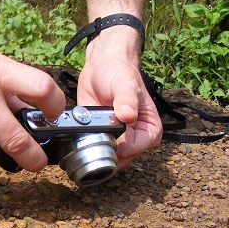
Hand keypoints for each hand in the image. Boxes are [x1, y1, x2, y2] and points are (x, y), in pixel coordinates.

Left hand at [77, 32, 161, 169]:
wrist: (100, 68)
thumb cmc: (119, 73)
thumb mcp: (125, 83)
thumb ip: (127, 100)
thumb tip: (128, 116)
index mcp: (149, 128)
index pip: (139, 147)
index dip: (125, 148)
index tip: (111, 140)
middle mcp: (135, 138)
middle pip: (123, 158)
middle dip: (107, 155)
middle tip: (92, 143)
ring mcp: (117, 140)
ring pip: (108, 159)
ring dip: (95, 155)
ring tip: (85, 142)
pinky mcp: (101, 139)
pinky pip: (94, 152)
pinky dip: (86, 151)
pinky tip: (78, 144)